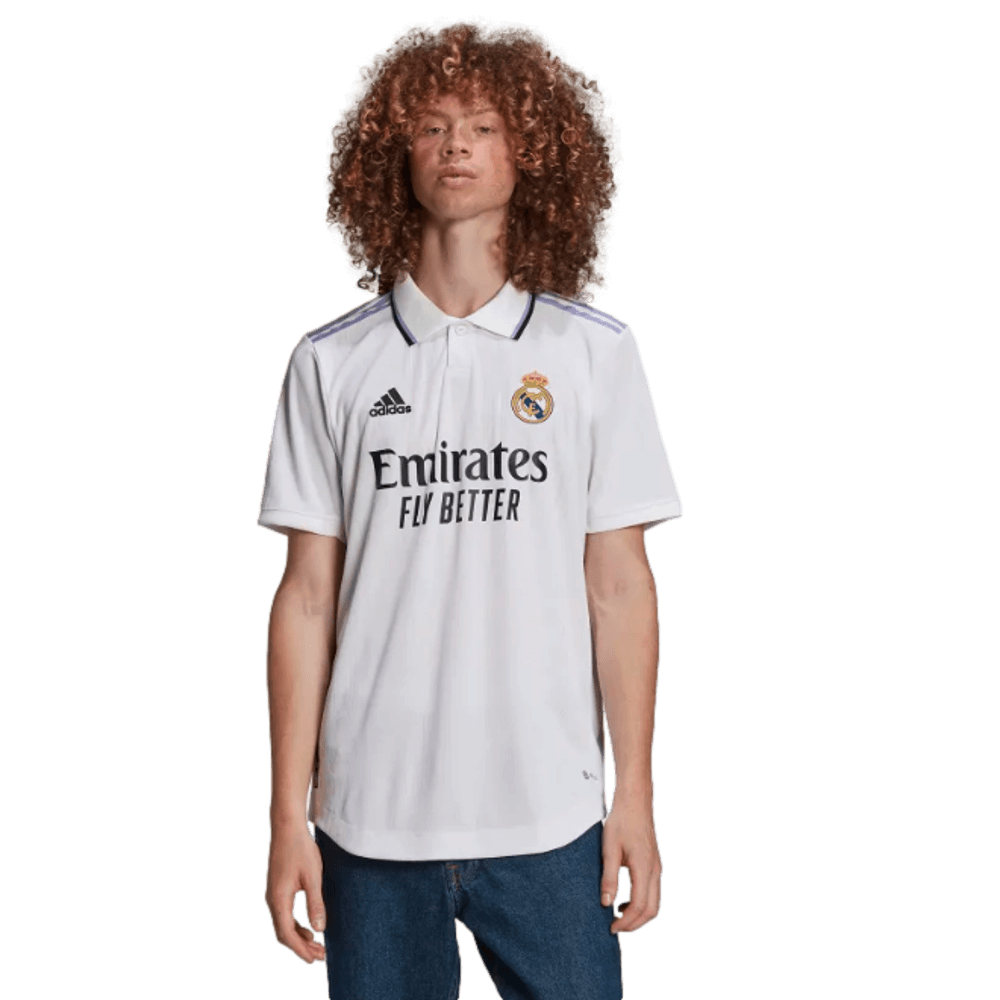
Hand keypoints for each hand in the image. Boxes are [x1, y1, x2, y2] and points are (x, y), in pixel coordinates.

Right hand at [264, 821, 327, 964]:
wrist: (286, 827)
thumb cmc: (300, 849)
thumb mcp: (312, 877)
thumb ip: (315, 904)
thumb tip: (319, 931)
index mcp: (278, 901)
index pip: (287, 936)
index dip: (301, 951)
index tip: (316, 960)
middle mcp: (271, 901)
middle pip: (283, 935)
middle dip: (301, 948)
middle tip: (320, 956)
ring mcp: (271, 896)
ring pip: (282, 926)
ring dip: (299, 937)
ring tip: (317, 944)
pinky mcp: (275, 890)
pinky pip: (283, 916)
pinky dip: (295, 926)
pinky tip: (309, 927)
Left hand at [601, 795, 662, 934]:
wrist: (636, 802)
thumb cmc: (622, 821)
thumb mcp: (609, 848)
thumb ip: (609, 877)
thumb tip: (606, 903)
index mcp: (644, 868)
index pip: (638, 906)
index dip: (626, 922)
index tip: (611, 928)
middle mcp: (655, 871)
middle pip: (652, 911)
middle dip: (636, 925)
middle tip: (616, 928)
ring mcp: (658, 868)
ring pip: (656, 903)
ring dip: (640, 916)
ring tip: (620, 917)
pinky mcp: (656, 864)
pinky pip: (654, 892)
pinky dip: (643, 904)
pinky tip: (626, 901)